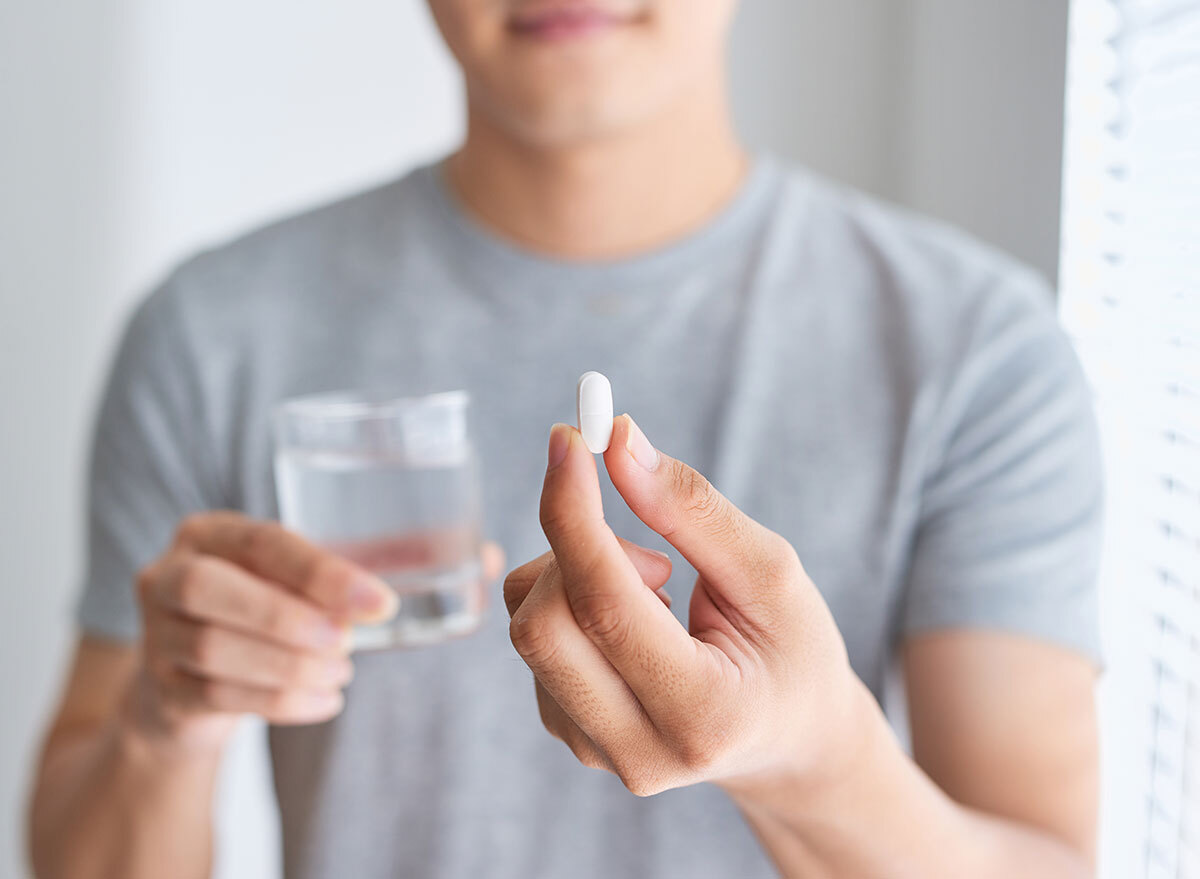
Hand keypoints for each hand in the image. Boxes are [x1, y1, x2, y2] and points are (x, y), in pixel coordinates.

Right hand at [125, 511, 502, 759]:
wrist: (192, 681)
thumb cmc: (274, 610)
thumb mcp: (313, 578)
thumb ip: (389, 562)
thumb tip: (488, 557)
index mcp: (212, 531)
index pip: (261, 541)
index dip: (320, 573)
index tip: (380, 603)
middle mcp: (169, 573)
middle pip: (211, 590)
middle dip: (289, 618)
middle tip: (351, 643)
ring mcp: (154, 634)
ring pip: (212, 649)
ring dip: (287, 667)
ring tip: (341, 674)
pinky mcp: (160, 690)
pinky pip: (214, 696)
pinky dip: (278, 702)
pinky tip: (324, 701)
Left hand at [503, 416, 864, 796]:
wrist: (791, 740)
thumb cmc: (793, 650)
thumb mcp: (771, 573)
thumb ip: (692, 509)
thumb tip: (618, 444)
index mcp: (704, 714)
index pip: (605, 606)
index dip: (574, 514)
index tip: (567, 439)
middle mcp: (639, 751)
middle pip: (542, 625)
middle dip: (576, 548)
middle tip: (652, 545)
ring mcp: (595, 751)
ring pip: (529, 628)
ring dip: (579, 576)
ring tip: (662, 592)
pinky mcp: (569, 734)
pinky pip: (535, 641)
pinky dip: (573, 602)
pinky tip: (638, 622)